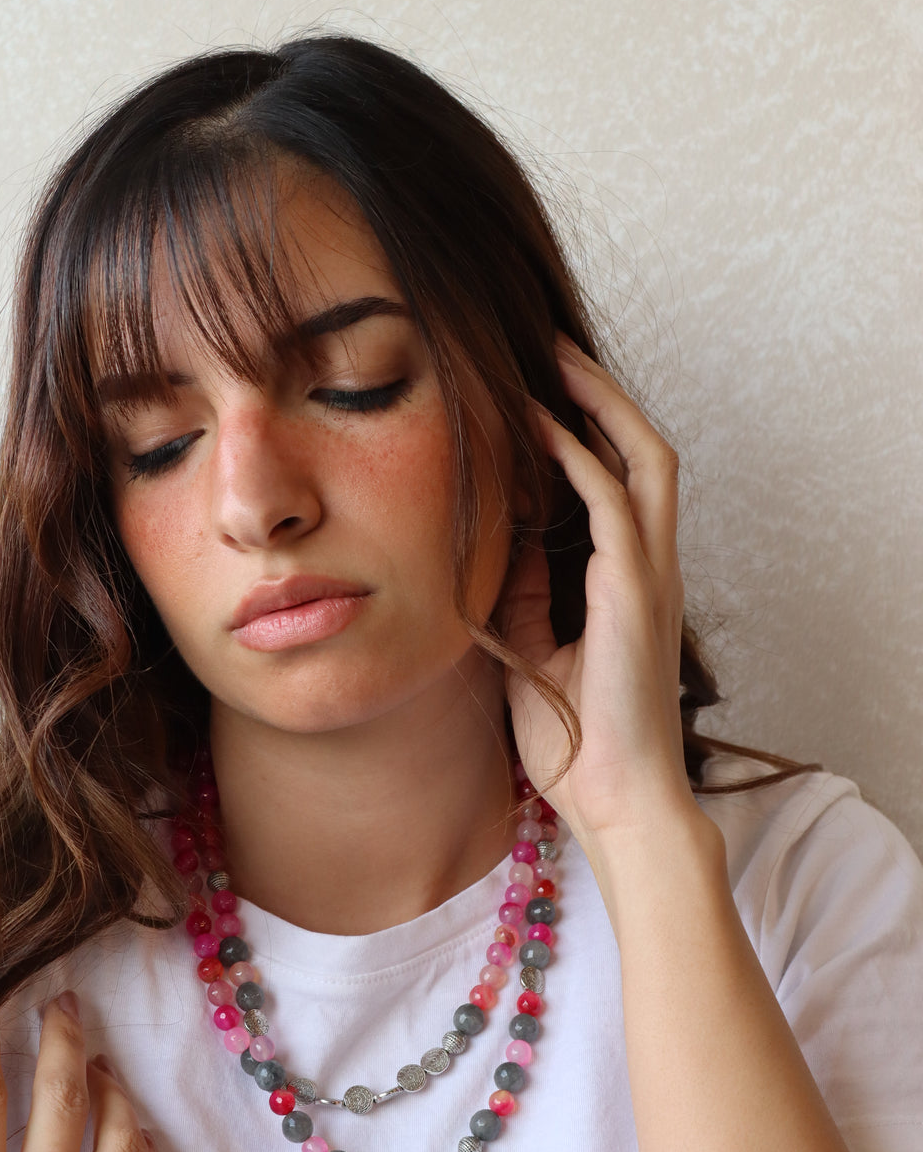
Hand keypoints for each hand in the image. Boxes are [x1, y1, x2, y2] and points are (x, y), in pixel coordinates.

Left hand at [503, 338, 698, 855]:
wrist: (614, 801)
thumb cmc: (577, 740)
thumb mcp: (532, 652)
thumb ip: (524, 595)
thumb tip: (501, 541)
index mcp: (632, 581)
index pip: (622, 480)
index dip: (590, 428)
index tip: (539, 391)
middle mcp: (651, 566)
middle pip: (644, 450)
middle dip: (602, 393)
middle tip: (552, 350)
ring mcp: (650, 575)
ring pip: (643, 457)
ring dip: (599, 402)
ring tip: (553, 359)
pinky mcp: (635, 590)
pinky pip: (609, 500)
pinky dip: (576, 453)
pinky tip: (537, 423)